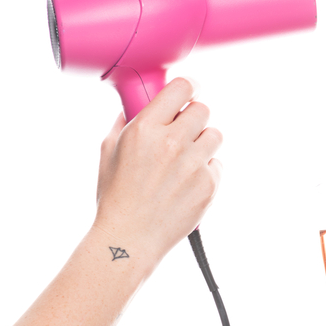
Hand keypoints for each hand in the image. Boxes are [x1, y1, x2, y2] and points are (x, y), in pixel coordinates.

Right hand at [93, 77, 222, 260]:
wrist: (130, 237)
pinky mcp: (209, 185)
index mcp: (145, 129)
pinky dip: (206, 171)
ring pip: (214, 135)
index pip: (182, 88)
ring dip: (202, 143)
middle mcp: (172, 143)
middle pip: (203, 110)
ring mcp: (194, 164)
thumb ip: (125, 122)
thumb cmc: (116, 196)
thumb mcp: (108, 151)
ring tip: (184, 160)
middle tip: (183, 131)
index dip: (187, 88)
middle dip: (193, 118)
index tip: (188, 93)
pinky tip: (186, 183)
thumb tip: (136, 103)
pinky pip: (217, 164)